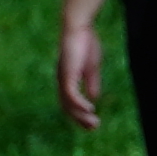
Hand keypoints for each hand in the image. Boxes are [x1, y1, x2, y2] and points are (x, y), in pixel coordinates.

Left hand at [57, 14, 104, 132]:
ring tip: (94, 123)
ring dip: (81, 115)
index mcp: (67, 80)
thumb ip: (91, 82)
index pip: (70, 103)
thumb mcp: (91, 67)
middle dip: (80, 119)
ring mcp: (63, 78)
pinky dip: (79, 104)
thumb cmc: (85, 43)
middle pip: (67, 107)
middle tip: (94, 127)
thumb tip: (94, 97)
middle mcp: (62, 81)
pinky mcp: (67, 74)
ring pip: (68, 104)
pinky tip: (90, 109)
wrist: (78, 28)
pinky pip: (71, 94)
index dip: (80, 114)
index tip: (92, 123)